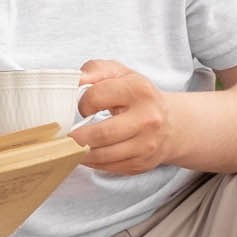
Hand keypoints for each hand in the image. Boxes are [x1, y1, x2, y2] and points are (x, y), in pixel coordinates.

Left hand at [66, 61, 177, 175]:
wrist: (171, 124)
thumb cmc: (138, 96)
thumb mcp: (120, 73)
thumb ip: (95, 69)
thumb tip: (76, 79)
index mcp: (140, 91)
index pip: (96, 97)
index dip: (83, 103)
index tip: (84, 107)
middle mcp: (147, 119)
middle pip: (101, 133)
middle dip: (76, 137)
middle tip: (64, 136)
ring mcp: (146, 145)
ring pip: (103, 155)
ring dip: (81, 152)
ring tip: (71, 146)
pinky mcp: (142, 163)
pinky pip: (108, 167)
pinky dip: (92, 162)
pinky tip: (86, 154)